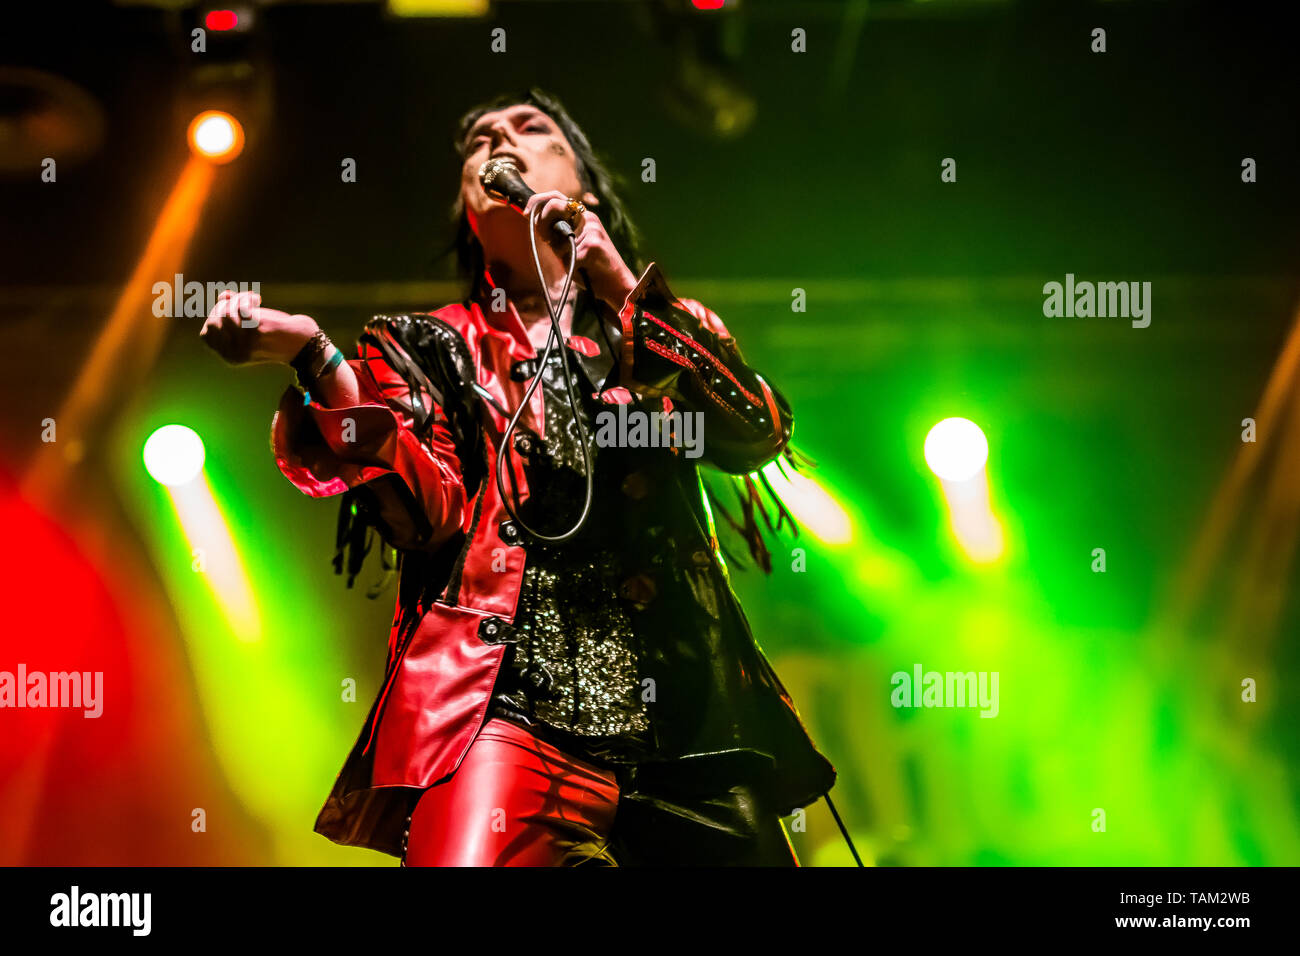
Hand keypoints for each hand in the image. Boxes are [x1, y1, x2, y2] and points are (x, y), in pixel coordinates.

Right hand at [200, 290, 318, 365]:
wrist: (304, 344)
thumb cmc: (277, 335)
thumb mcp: (251, 328)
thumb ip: (235, 314)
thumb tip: (223, 295)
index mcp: (231, 357)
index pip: (206, 334)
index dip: (213, 319)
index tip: (229, 311)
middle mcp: (235, 352)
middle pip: (213, 321)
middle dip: (224, 307)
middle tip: (241, 302)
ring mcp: (244, 342)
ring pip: (225, 312)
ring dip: (237, 300)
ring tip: (251, 299)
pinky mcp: (255, 331)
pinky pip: (238, 307)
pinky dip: (246, 298)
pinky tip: (257, 299)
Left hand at [524, 190, 637, 311]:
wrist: (618, 286)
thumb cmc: (592, 269)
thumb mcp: (571, 247)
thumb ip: (556, 234)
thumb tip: (532, 220)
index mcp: (582, 217)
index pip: (555, 197)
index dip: (536, 201)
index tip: (526, 214)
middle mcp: (588, 218)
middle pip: (553, 206)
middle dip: (543, 224)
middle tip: (548, 241)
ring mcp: (592, 229)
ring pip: (558, 239)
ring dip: (562, 255)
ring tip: (579, 264)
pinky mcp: (593, 244)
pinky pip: (567, 257)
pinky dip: (573, 268)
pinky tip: (587, 271)